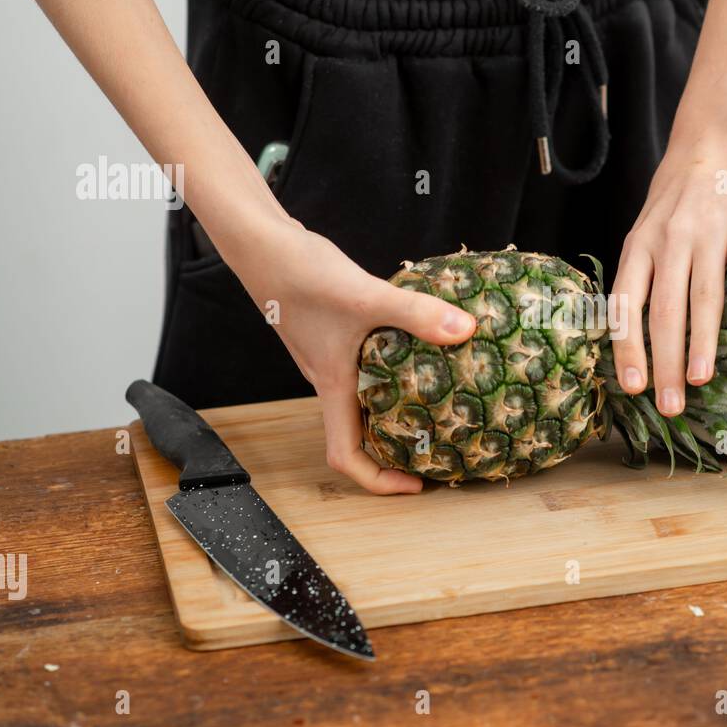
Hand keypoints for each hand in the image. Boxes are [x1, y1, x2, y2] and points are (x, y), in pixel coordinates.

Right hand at [232, 219, 475, 493]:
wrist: (260, 241)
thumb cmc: (298, 272)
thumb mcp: (364, 295)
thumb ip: (415, 313)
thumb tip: (466, 330)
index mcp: (332, 385)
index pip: (345, 456)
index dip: (378, 481)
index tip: (415, 485)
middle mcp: (328, 378)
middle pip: (359, 433)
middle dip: (396, 449)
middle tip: (439, 447)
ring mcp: (328, 356)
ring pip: (363, 399)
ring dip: (396, 409)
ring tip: (439, 403)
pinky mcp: (332, 331)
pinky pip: (364, 367)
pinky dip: (392, 370)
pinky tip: (419, 348)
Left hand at [610, 135, 726, 414]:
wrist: (716, 139)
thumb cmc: (677, 197)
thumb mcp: (646, 230)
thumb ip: (644, 276)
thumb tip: (637, 338)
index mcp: (639, 246)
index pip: (627, 305)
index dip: (629, 349)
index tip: (633, 388)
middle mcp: (669, 241)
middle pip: (665, 311)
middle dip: (665, 363)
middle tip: (670, 405)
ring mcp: (707, 233)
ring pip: (701, 297)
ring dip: (701, 344)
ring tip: (700, 381)